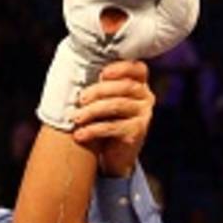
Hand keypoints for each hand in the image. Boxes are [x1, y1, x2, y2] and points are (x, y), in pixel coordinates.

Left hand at [71, 60, 154, 176]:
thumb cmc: (106, 120)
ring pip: (118, 105)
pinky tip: (80, 134)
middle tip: (80, 99)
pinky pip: (113, 127)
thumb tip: (77, 73)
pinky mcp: (138, 132)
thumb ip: (101, 86)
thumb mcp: (105, 100)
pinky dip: (93, 129)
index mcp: (139, 84)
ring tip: (76, 118)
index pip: (138, 69)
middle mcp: (146, 97)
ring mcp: (144, 114)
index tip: (102, 74)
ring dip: (93, 110)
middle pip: (125, 86)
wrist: (114, 154)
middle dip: (99, 90)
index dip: (121, 68)